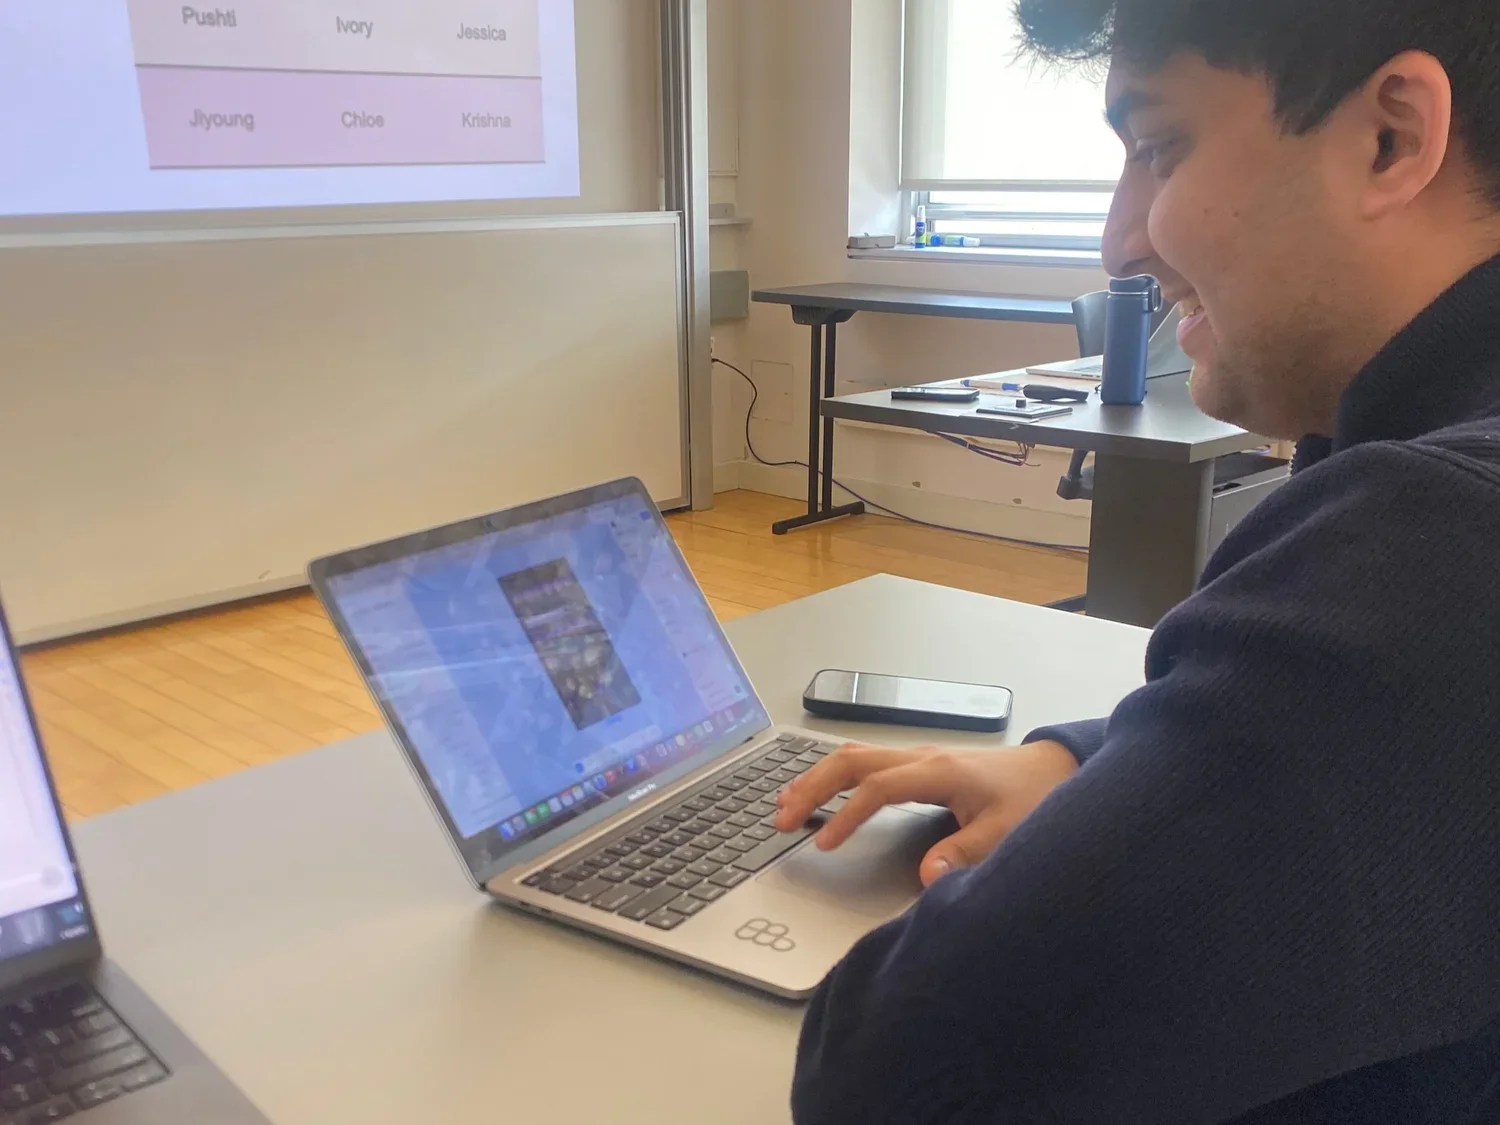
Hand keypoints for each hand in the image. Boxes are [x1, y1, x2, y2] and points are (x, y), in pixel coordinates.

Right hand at [775, 741, 1079, 885]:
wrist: (1052, 768)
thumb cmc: (1032, 797)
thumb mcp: (1007, 831)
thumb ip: (965, 852)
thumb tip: (928, 877)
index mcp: (939, 772)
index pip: (877, 787)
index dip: (845, 814)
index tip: (821, 843)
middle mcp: (921, 758)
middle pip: (851, 761)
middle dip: (811, 786)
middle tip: (779, 818)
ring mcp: (916, 757)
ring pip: (851, 757)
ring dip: (815, 778)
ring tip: (781, 806)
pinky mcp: (916, 765)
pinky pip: (862, 762)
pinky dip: (832, 776)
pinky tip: (815, 794)